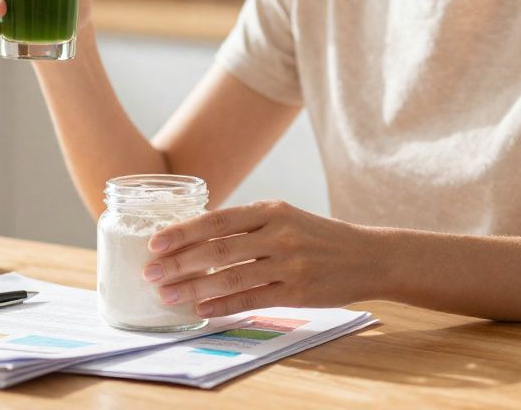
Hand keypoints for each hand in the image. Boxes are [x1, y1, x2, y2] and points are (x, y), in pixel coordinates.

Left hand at [140, 200, 381, 317]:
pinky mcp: (298, 292)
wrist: (369, 256)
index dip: (183, 232)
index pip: (217, 220)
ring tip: (167, 294)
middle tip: (150, 272)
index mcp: (271, 210)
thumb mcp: (286, 217)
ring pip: (230, 277)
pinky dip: (223, 305)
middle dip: (179, 262)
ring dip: (194, 288)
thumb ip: (248, 224)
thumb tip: (197, 233)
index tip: (155, 243)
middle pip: (218, 249)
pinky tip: (201, 310)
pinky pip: (252, 299)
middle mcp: (278, 234)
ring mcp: (288, 264)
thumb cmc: (319, 236)